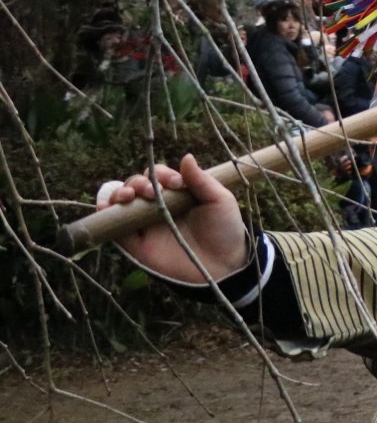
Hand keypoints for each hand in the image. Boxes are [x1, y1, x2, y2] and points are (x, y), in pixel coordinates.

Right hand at [99, 155, 249, 285]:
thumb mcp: (219, 200)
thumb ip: (200, 180)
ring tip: (128, 196)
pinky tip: (107, 206)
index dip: (162, 174)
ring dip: (120, 193)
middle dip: (138, 182)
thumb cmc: (224, 230)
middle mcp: (157, 205)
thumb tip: (186, 156)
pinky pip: (114, 227)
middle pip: (136, 185)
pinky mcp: (135, 243)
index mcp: (176, 193)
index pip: (158, 175)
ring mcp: (145, 223)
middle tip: (152, 193)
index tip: (176, 183)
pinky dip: (105, 214)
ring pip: (122, 202)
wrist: (222, 265)